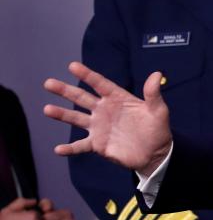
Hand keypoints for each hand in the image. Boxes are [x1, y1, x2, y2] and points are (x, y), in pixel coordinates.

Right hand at [43, 61, 172, 173]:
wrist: (155, 153)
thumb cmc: (157, 129)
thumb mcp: (158, 110)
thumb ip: (153, 94)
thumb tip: (157, 74)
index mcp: (117, 99)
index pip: (100, 84)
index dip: (87, 75)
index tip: (72, 65)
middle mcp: (104, 110)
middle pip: (82, 98)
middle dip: (65, 91)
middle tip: (48, 83)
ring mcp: (99, 127)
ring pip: (76, 119)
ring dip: (62, 114)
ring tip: (47, 109)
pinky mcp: (98, 145)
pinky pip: (80, 146)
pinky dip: (69, 148)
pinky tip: (58, 149)